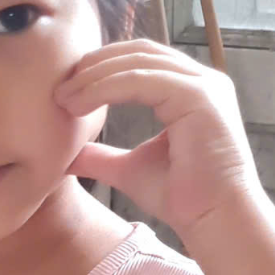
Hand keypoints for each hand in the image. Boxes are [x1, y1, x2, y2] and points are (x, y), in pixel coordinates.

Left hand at [57, 40, 258, 236]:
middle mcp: (202, 81)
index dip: (102, 66)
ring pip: (138, 63)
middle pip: (138, 53)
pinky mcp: (200, 97)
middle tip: (60, 87)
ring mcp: (205, 86)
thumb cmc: (183, 199)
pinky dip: (106, 88)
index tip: (66, 87)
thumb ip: (102, 156)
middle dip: (95, 64)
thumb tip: (67, 156)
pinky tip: (81, 104)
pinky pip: (142, 81)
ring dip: (95, 76)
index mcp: (191, 91)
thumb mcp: (130, 169)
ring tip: (65, 98)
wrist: (214, 221)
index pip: (141, 60)